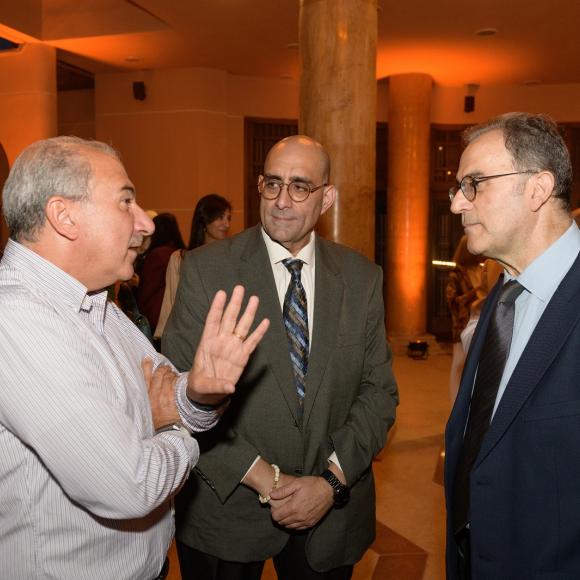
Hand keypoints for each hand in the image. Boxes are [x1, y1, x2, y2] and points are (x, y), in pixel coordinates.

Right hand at [142, 358, 179, 429]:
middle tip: (164, 366)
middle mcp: (153, 395)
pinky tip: (177, 378)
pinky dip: (176, 379)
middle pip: (158, 375)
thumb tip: (151, 384)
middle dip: (162, 368)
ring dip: (170, 372)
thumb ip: (147, 395)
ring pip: (167, 378)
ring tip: (171, 372)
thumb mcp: (146, 407)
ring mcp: (164, 396)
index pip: (144, 378)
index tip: (147, 359)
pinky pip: (175, 384)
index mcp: (145, 396)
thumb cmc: (156, 419)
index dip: (146, 367)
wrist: (166, 429)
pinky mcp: (173, 398)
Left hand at [187, 285, 269, 405]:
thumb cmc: (200, 385)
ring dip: (248, 313)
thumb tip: (230, 387)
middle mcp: (221, 341)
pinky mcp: (242, 357)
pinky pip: (252, 343)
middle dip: (234, 304)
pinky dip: (259, 333)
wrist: (208, 394)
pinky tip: (265, 322)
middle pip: (229, 319)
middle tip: (240, 288)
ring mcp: (233, 348)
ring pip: (242, 327)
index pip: (213, 321)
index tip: (222, 293)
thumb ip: (216, 385)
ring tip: (254, 299)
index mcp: (207, 343)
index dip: (217, 308)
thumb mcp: (202, 386)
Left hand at [269, 476, 333, 529]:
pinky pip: (299, 528)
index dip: (273, 512)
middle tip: (280, 509)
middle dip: (278, 517)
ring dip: (286, 521)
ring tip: (287, 512)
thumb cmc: (312, 484)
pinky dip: (294, 524)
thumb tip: (271, 495)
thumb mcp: (296, 483)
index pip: (277, 516)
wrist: (328, 490)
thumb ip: (283, 491)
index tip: (274, 507)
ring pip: (290, 527)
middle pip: (282, 522)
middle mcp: (299, 516)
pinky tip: (294, 517)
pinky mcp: (312, 523)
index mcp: (294, 507)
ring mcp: (306, 521)